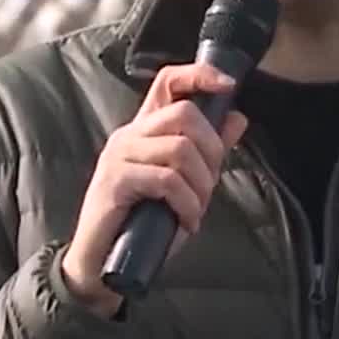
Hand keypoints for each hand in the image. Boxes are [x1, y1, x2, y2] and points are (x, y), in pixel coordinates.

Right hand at [60, 62, 249, 315]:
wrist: (101, 264)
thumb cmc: (143, 223)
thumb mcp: (185, 184)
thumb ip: (208, 151)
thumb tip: (238, 118)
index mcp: (145, 129)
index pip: (168, 81)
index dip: (199, 75)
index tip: (228, 86)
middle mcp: (130, 134)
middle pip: (184, 113)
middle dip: (212, 150)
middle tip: (209, 185)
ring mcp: (120, 156)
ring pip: (180, 148)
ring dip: (201, 184)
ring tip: (195, 210)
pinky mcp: (116, 181)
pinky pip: (167, 180)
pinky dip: (187, 204)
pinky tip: (186, 222)